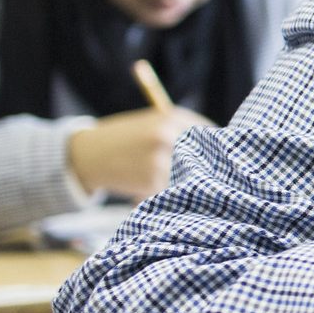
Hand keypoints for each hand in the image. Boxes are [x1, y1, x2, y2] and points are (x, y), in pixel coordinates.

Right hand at [66, 106, 210, 197]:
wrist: (87, 154)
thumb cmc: (126, 140)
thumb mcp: (154, 123)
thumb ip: (185, 132)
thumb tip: (226, 151)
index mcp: (173, 116)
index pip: (213, 135)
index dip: (216, 151)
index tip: (217, 163)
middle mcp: (169, 134)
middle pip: (207, 159)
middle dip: (206, 171)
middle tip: (203, 181)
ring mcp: (160, 158)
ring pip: (190, 178)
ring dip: (184, 186)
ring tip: (163, 185)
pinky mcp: (152, 180)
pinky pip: (172, 192)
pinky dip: (164, 195)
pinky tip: (146, 191)